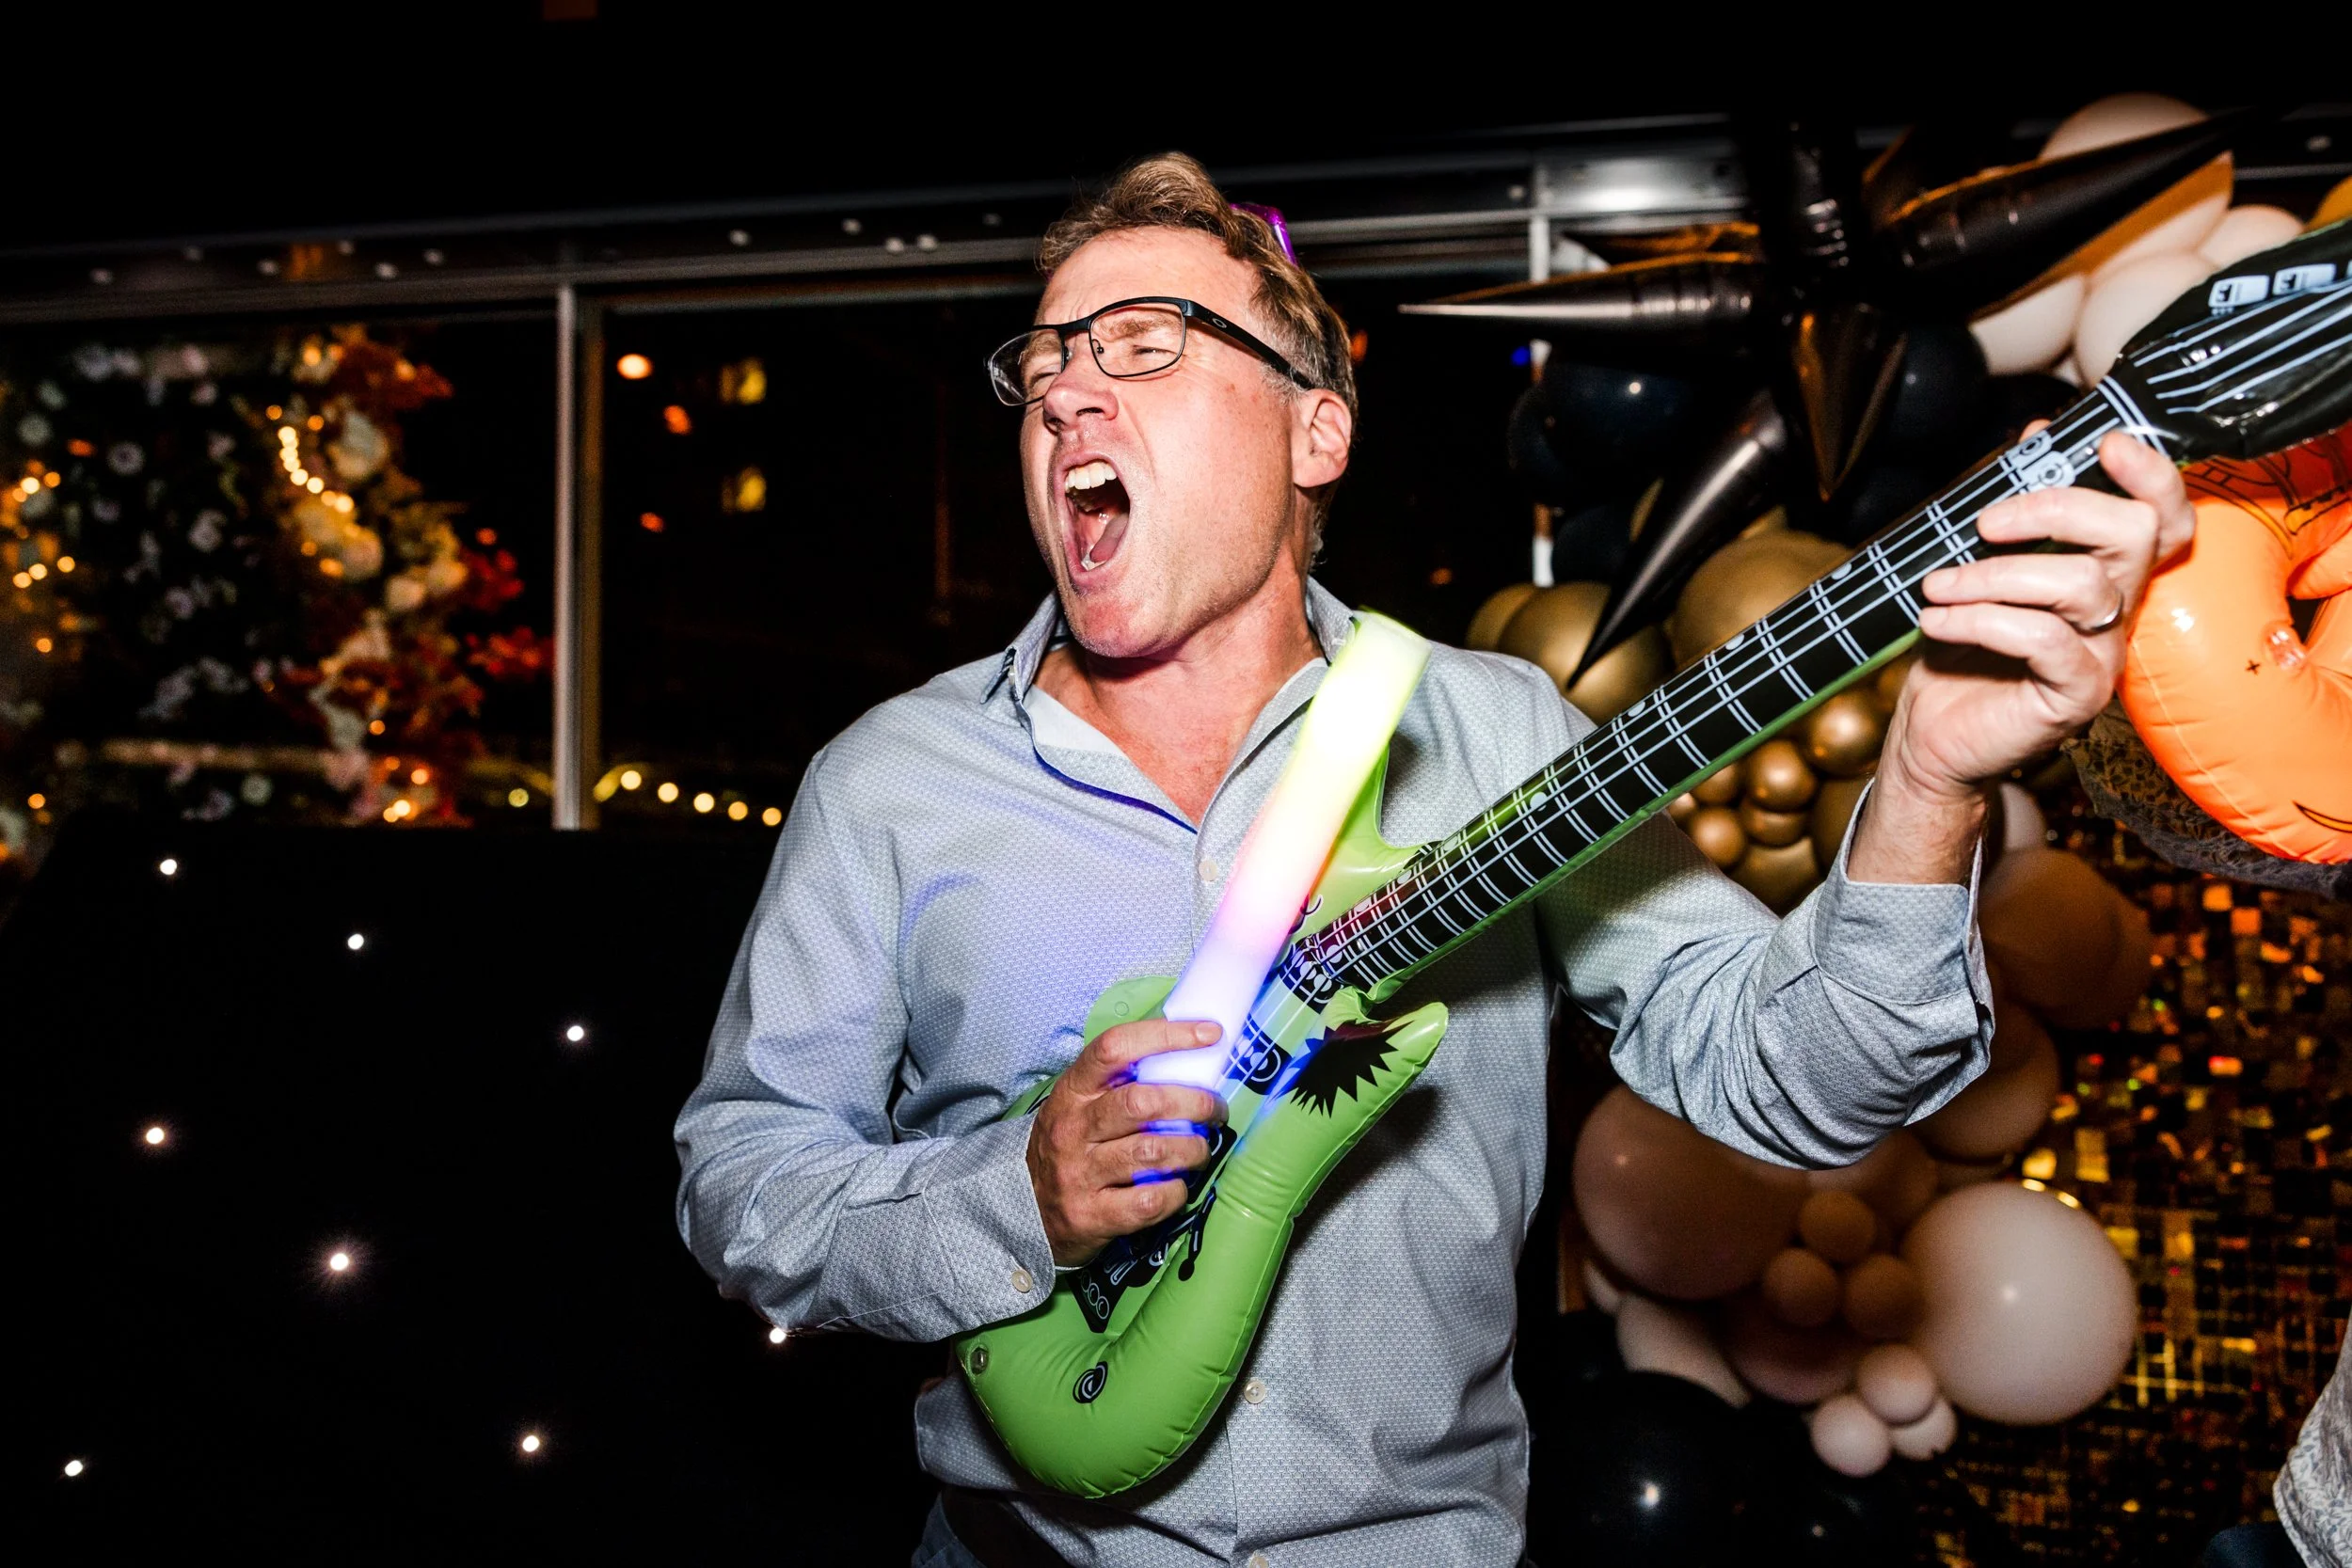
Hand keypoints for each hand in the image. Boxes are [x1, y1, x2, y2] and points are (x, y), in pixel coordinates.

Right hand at [1025, 1020, 1227, 1266]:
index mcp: (1072, 1092)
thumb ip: (1120, 1084)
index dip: (1166, 1036)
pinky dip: (1176, 1193)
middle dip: (1194, 1103)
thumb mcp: (1080, 1108)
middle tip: (1215, 1110)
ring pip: (1152, 1152)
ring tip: (1200, 1150)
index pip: (1115, 1048)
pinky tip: (1177, 1187)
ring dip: (1193, 1149)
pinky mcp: (1091, 1216)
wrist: (1025, 1212)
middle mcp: (1072, 1129)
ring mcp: (1079, 1174)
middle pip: (1141, 1102)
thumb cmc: (1070, 1149)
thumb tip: (1190, 1058)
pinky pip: (1149, 1200)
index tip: (1210, 1034)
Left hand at [1890, 428, 2195, 800]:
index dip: (2150, 476)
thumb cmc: (1957, 651)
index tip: (2105, 442)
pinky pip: (2043, 639)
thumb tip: (2036, 432)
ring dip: (1995, 575)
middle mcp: (2117, 610)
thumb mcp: (1976, 567)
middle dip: (2057, 509)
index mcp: (2103, 573)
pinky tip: (1936, 622)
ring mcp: (2103, 654)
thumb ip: (2012, 507)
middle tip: (1984, 522)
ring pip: (2081, 584)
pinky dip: (1980, 621)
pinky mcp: (2076, 694)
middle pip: (2133, 534)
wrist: (1931, 735)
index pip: (2161, 517)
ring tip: (1937, 586)